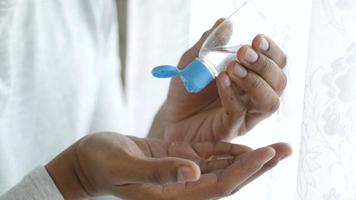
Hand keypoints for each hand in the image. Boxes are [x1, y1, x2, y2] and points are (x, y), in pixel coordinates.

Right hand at [46, 132, 290, 198]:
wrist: (87, 162)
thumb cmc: (101, 164)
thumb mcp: (126, 166)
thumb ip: (160, 171)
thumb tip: (194, 173)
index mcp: (173, 195)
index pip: (218, 185)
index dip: (244, 169)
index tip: (268, 152)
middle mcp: (183, 188)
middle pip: (229, 179)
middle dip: (258, 165)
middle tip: (285, 149)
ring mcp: (181, 174)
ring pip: (222, 167)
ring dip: (248, 157)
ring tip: (275, 146)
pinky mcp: (176, 159)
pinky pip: (208, 157)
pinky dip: (227, 150)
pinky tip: (243, 144)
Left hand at [155, 19, 286, 141]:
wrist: (171, 117)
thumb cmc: (187, 91)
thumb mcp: (193, 62)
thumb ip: (209, 44)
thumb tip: (225, 23)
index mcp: (252, 77)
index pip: (276, 63)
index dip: (271, 51)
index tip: (257, 39)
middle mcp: (254, 97)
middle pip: (279, 82)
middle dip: (265, 65)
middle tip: (244, 53)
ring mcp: (245, 115)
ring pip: (269, 102)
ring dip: (254, 82)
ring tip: (233, 68)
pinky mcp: (230, 129)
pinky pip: (239, 114)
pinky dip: (232, 95)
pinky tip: (222, 81)